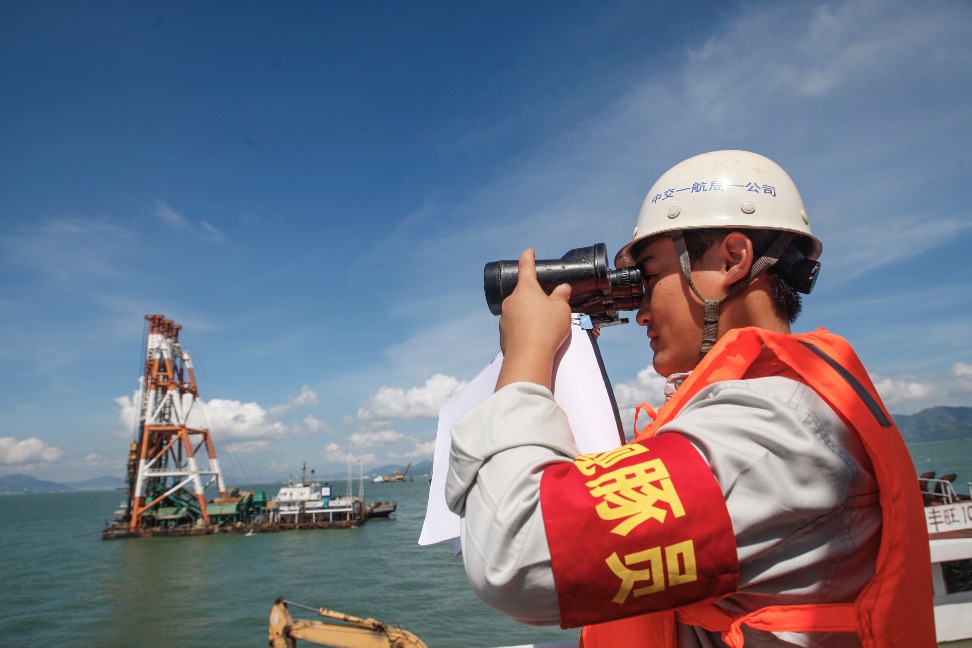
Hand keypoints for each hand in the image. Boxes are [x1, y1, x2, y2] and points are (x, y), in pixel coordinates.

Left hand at [495, 249, 571, 390]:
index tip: (529, 251)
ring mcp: (505, 317)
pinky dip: (525, 328)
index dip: (528, 257)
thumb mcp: (561, 309)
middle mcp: (512, 300)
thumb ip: (561, 296)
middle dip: (536, 296)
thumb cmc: (545, 329)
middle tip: (550, 305)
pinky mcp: (504, 333)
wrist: (528, 357)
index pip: (526, 267)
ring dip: (530, 314)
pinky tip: (536, 337)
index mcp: (525, 289)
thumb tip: (562, 289)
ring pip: (520, 310)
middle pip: (524, 293)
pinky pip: (516, 326)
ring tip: (545, 326)